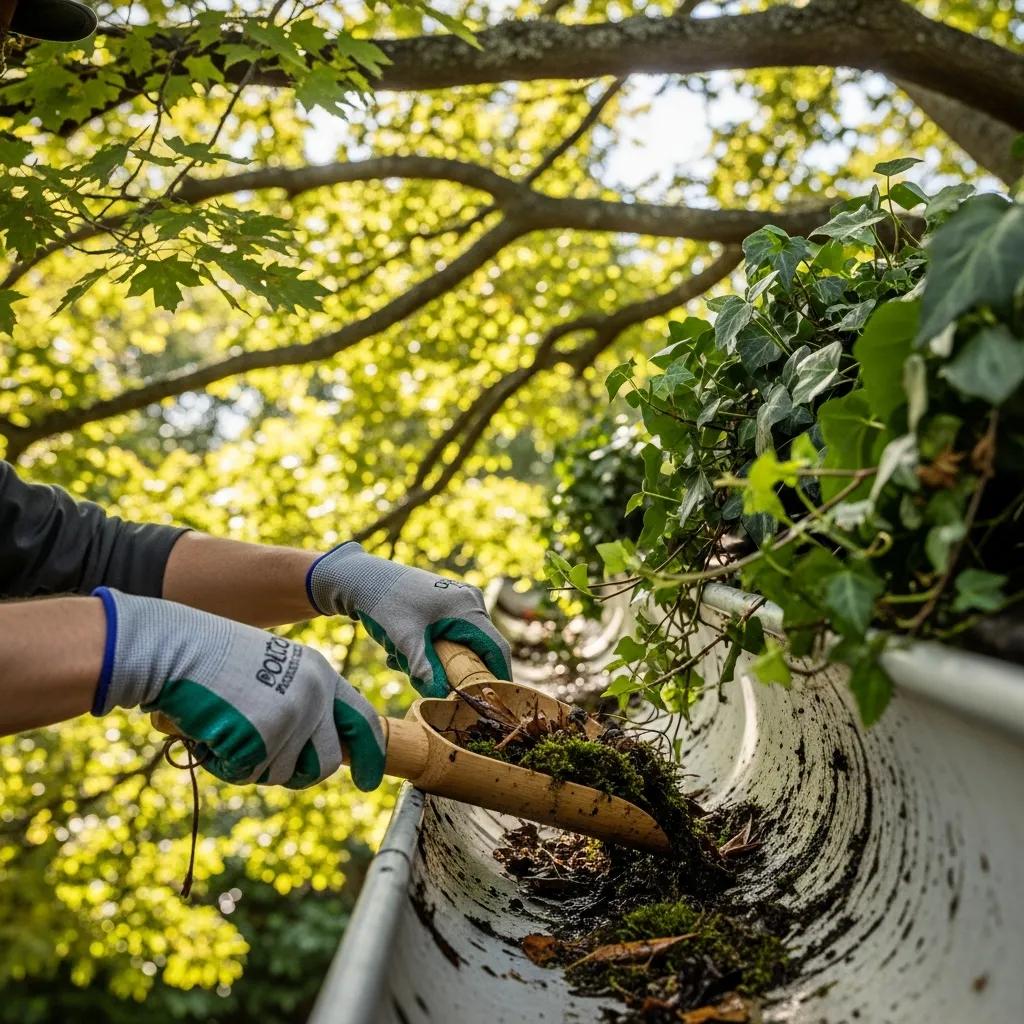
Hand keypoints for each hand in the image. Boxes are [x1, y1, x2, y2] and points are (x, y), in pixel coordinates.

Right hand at [91, 588, 384, 790]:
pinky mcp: (262, 738)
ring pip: (281, 774)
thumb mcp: (273, 670)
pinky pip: (246, 774)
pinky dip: (223, 763)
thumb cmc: (212, 661)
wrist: (174, 648)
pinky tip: (210, 731)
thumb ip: (300, 702)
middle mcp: (315, 694)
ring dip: (251, 764)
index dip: (369, 754)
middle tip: (264, 761)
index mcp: (320, 673)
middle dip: (298, 773)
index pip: (363, 720)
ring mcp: (291, 716)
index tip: (368, 781)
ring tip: (226, 728)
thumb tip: (314, 755)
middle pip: (326, 762)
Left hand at [306, 542, 511, 697]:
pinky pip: (448, 635)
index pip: (496, 649)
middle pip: (478, 648)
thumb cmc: (385, 603)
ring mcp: (458, 602)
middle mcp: (470, 602)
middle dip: (455, 671)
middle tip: (433, 686)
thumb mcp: (405, 640)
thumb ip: (425, 669)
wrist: (362, 578)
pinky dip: (430, 649)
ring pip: (460, 644)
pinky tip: (400, 652)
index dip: (498, 677)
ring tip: (402, 662)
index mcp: (468, 608)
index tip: (493, 702)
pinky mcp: (445, 605)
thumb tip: (442, 698)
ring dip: (436, 661)